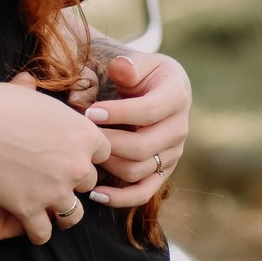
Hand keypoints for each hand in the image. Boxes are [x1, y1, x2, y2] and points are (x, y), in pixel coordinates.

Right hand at [0, 81, 108, 244]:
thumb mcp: (28, 93)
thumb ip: (42, 99)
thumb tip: (29, 82)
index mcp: (83, 133)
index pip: (103, 151)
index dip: (85, 152)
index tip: (70, 152)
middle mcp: (77, 164)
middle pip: (89, 181)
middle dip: (72, 178)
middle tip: (52, 173)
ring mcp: (55, 191)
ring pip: (74, 214)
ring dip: (62, 210)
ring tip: (49, 206)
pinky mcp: (30, 209)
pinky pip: (43, 233)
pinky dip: (37, 231)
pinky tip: (28, 222)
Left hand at [83, 51, 190, 207]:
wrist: (153, 87)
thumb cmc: (139, 72)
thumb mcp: (137, 62)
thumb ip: (128, 66)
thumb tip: (121, 68)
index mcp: (176, 95)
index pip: (149, 111)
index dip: (119, 114)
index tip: (90, 112)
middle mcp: (179, 128)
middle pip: (143, 146)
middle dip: (108, 142)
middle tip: (81, 135)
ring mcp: (172, 153)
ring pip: (139, 169)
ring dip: (109, 164)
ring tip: (84, 152)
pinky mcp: (162, 171)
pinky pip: (144, 191)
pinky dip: (121, 198)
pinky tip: (95, 193)